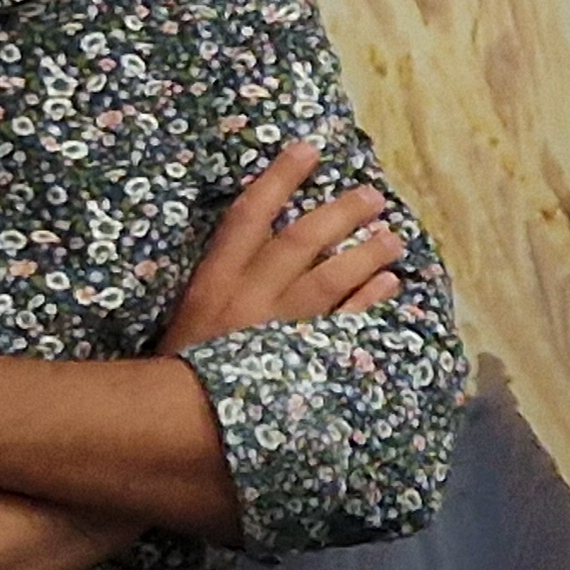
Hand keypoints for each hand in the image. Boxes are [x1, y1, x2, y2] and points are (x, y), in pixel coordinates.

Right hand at [160, 141, 406, 355]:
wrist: (176, 420)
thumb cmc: (179, 363)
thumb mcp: (190, 311)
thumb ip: (224, 276)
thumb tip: (266, 235)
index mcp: (214, 280)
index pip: (249, 215)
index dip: (280, 178)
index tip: (310, 149)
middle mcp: (248, 296)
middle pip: (301, 240)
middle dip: (340, 213)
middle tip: (372, 195)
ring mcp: (278, 328)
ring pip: (330, 277)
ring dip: (366, 253)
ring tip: (393, 236)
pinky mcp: (301, 360)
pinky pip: (344, 323)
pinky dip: (368, 300)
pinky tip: (389, 283)